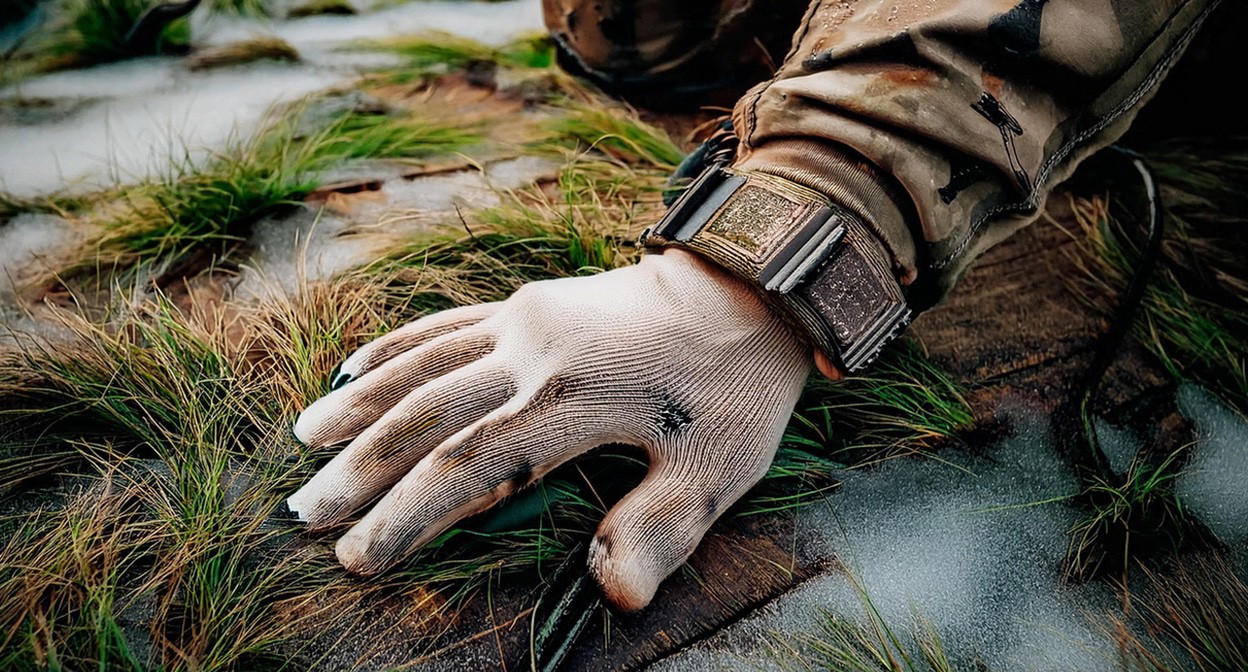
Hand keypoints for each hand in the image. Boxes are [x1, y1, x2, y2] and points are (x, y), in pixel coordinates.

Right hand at [287, 248, 810, 610]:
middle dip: (360, 467)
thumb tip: (614, 596)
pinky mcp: (527, 303)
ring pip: (421, 364)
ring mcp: (524, 319)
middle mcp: (532, 350)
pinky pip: (443, 324)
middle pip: (425, 414)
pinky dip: (394, 348)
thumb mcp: (721, 466)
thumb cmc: (734, 384)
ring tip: (302, 442)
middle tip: (304, 513)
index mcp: (574, 398)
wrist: (745, 285)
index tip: (359, 557)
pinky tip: (354, 369)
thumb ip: (662, 530)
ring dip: (360, 405)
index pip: (468, 467)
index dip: (408, 516)